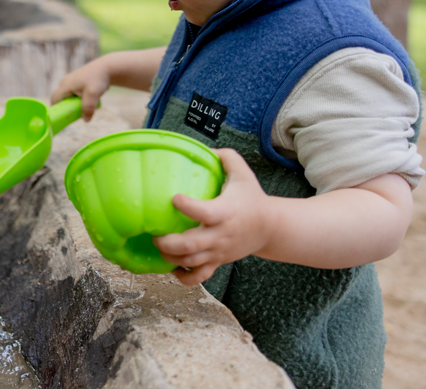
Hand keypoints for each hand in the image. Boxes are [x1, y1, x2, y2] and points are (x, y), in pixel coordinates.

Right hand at [50, 56, 111, 120]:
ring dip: (74, 103)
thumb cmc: (98, 79)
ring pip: (68, 96)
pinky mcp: (78, 82)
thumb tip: (85, 120)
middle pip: (61, 98)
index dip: (56, 109)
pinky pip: (74, 93)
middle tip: (75, 114)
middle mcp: (66, 82)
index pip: (54, 99)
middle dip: (66, 108)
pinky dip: (79, 99)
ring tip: (84, 107)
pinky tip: (88, 100)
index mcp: (65, 85)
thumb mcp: (93, 95)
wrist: (107, 67)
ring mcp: (71, 81)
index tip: (63, 117)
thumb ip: (88, 108)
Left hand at [153, 148, 274, 285]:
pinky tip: (171, 268)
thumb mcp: (243, 173)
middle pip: (192, 245)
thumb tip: (205, 147)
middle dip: (169, 243)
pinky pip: (199, 277)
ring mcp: (218, 251)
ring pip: (192, 262)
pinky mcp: (218, 261)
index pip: (204, 212)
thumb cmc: (251, 197)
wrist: (270, 227)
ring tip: (158, 247)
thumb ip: (226, 157)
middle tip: (155, 235)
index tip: (174, 198)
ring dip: (171, 258)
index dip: (187, 206)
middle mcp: (220, 235)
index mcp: (225, 212)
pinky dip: (183, 277)